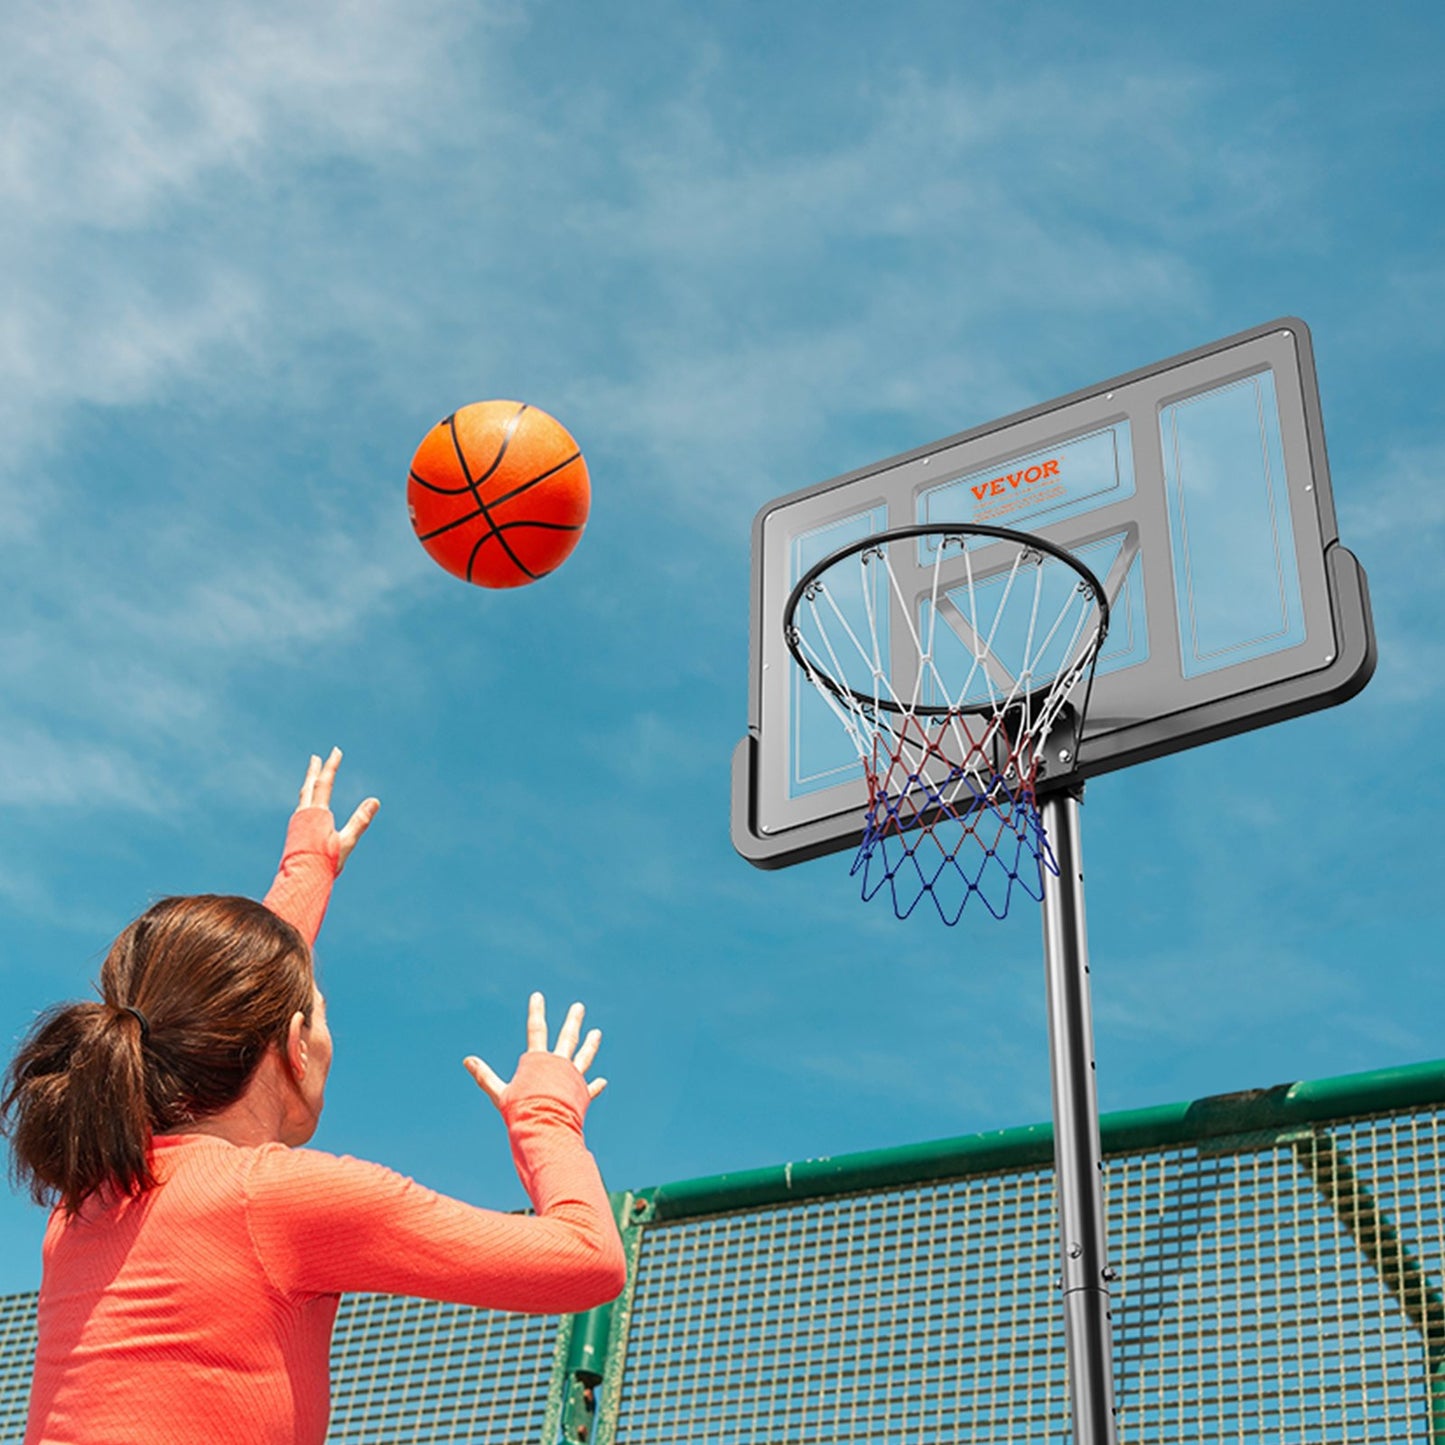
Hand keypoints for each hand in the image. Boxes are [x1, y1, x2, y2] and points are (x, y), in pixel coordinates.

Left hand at [295, 747, 379, 872]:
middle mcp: (304, 814)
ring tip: (311, 777)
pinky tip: (308, 805)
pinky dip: (306, 798)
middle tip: (316, 757)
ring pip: (303, 796)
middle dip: (314, 770)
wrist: (299, 880)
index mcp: (317, 813)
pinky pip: (302, 807)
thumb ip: (360, 820)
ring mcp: (298, 823)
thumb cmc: (324, 863)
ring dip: (308, 783)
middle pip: (309, 786)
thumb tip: (375, 801)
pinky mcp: (296, 831)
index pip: (324, 783)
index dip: (331, 766)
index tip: (336, 751)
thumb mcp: (346, 841)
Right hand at [464, 993, 606, 1107]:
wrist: (546, 1130)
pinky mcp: (581, 1095)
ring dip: (590, 1045)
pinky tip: (602, 1081)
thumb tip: (467, 1060)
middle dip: (573, 1021)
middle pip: (567, 1038)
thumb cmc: (521, 1113)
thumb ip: (485, 1076)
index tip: (538, 996)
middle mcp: (559, 1065)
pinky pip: (590, 1089)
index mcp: (539, 1061)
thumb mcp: (499, 1094)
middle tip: (580, 1007)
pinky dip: (595, 1086)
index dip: (536, 1012)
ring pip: (584, 1057)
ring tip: (597, 1033)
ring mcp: (573, 1079)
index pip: (536, 1030)